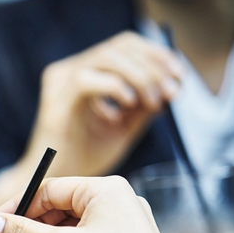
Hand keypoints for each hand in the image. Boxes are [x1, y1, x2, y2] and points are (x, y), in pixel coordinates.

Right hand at [23, 32, 182, 177]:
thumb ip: (144, 106)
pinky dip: (114, 87)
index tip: (179, 75)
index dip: (154, 55)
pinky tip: (128, 104)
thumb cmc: (84, 157)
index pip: (124, 46)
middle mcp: (69, 70)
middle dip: (153, 66)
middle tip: (172, 90)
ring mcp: (60, 83)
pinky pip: (86, 81)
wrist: (54, 185)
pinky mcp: (55, 102)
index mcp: (85, 72)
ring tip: (154, 101)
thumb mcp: (123, 127)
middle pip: (119, 46)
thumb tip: (172, 86)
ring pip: (106, 57)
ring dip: (139, 77)